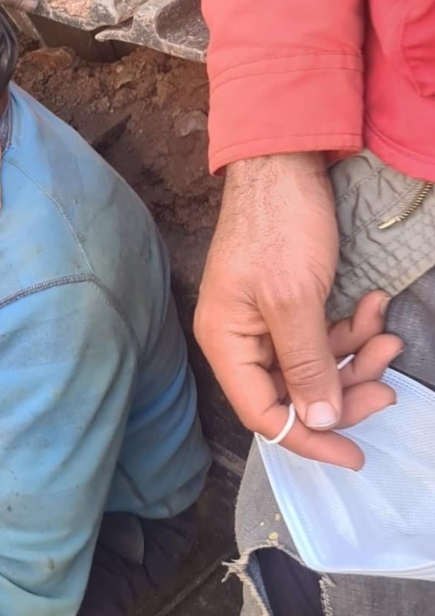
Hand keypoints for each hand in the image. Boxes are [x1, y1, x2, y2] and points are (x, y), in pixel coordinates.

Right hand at [194, 153, 401, 468]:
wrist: (285, 161)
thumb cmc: (278, 227)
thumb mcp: (295, 300)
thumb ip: (306, 364)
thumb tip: (318, 420)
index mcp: (227, 343)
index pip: (265, 413)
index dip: (310, 438)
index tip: (356, 454)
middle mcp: (242, 339)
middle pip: (295, 394)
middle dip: (345, 390)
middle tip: (389, 385)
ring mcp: (267, 320)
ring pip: (317, 365)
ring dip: (357, 357)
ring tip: (388, 334)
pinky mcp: (292, 302)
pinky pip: (325, 335)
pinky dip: (354, 328)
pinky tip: (376, 306)